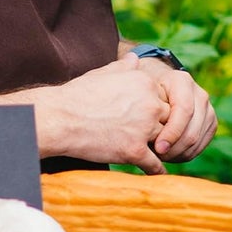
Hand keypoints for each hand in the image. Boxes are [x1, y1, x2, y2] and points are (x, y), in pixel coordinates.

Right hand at [0, 59, 172, 173]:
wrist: (60, 118)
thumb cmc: (78, 95)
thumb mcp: (104, 73)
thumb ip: (124, 67)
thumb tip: (134, 58)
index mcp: (145, 83)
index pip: (166, 98)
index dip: (159, 109)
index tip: (151, 118)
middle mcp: (150, 104)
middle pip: (171, 119)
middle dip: (164, 128)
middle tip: (160, 138)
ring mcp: (143, 128)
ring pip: (166, 140)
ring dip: (163, 148)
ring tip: (162, 156)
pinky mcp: (134, 150)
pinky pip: (154, 163)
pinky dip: (156, 169)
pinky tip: (154, 172)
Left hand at [133, 55, 217, 161]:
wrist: (158, 90)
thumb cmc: (142, 90)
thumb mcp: (137, 83)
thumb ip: (133, 75)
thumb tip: (131, 61)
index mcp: (182, 81)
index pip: (183, 111)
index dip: (171, 133)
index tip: (155, 149)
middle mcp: (199, 93)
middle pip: (192, 130)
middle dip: (174, 148)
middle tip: (156, 158)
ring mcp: (208, 108)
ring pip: (197, 139)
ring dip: (178, 153)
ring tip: (160, 158)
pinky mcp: (211, 122)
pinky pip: (202, 144)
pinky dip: (186, 154)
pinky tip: (170, 156)